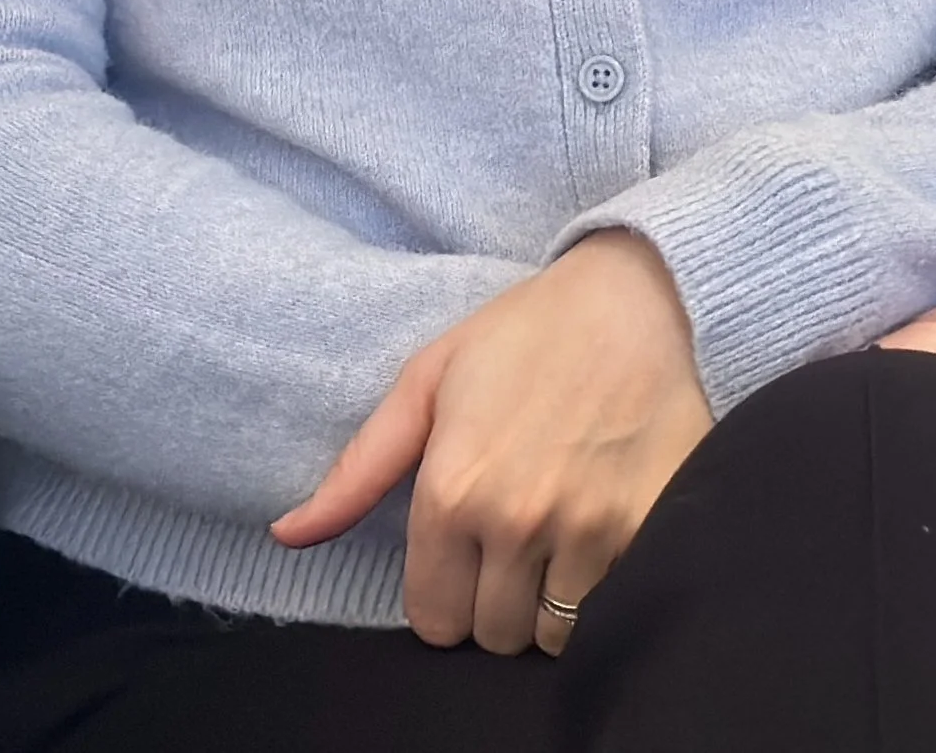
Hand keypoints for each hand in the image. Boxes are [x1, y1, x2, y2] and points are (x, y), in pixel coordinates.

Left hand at [271, 229, 712, 655]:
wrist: (633, 297)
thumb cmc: (522, 334)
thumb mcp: (428, 380)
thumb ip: (359, 469)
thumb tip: (286, 534)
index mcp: (453, 488)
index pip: (434, 619)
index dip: (444, 593)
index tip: (462, 557)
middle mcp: (516, 520)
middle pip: (491, 635)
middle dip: (494, 600)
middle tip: (510, 543)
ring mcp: (588, 532)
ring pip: (550, 637)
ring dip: (547, 605)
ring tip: (553, 541)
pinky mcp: (649, 531)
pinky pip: (609, 616)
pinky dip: (600, 596)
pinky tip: (596, 540)